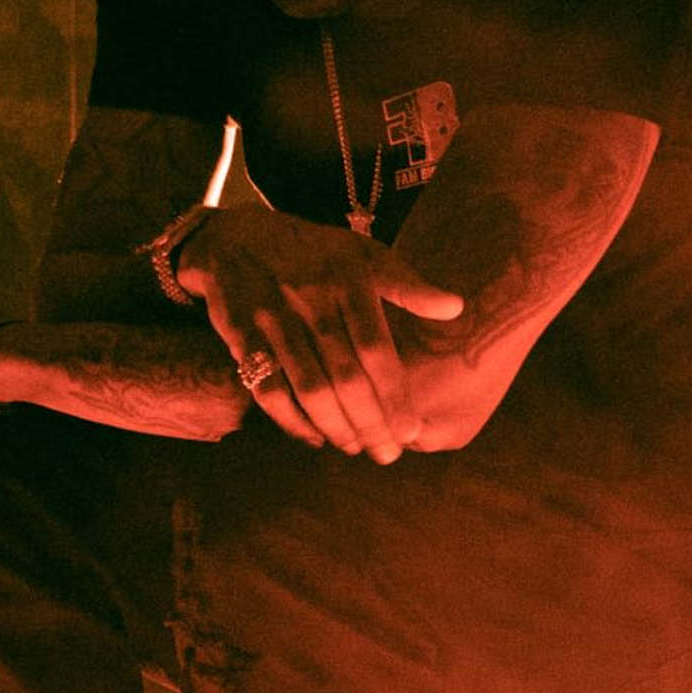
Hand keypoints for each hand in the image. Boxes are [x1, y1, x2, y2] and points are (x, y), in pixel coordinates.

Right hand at [176, 205, 463, 459]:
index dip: (395, 394)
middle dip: (371, 422)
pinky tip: (315, 437)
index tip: (412, 431)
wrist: (235, 239)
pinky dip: (292, 420)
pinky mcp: (242, 337)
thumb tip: (455, 307)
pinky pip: (269, 390)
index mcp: (348, 280)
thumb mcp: (362, 254)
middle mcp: (311, 300)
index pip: (376, 348)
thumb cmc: (314, 253)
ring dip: (336, 426)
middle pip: (345, 376)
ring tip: (357, 448)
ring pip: (309, 388)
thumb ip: (406, 284)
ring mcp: (274, 320)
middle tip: (388, 453)